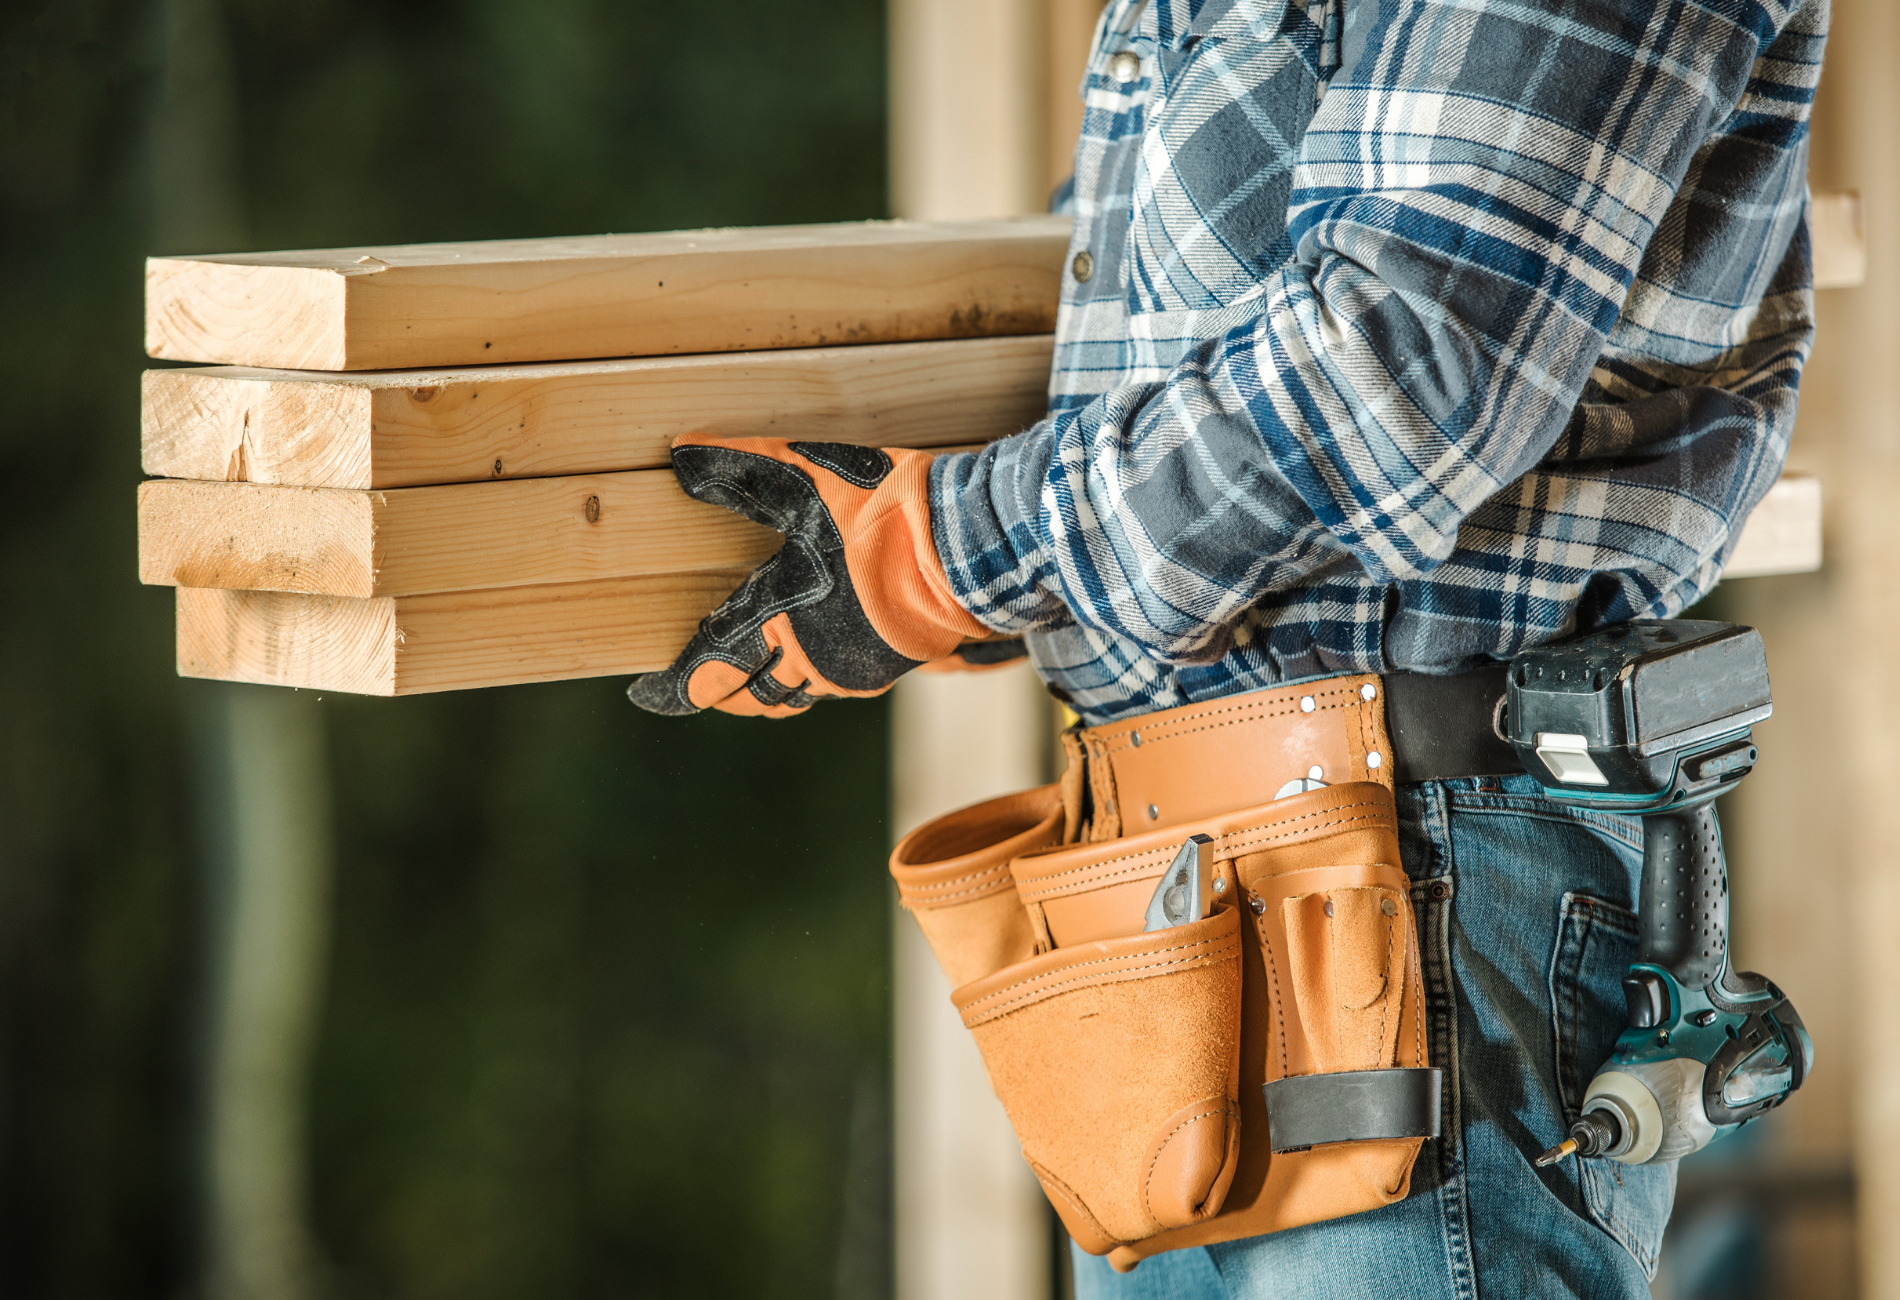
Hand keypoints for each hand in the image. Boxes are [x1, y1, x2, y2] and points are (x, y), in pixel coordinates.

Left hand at [628, 437, 996, 716]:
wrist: (970, 547)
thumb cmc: (885, 513)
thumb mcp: (805, 475)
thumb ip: (742, 467)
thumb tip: (680, 455)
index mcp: (778, 620)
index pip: (711, 671)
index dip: (677, 687)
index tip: (649, 694)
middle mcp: (809, 658)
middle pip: (751, 695)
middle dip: (721, 690)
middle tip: (700, 682)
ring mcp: (852, 669)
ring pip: (793, 696)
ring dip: (765, 688)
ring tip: (751, 673)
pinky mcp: (889, 665)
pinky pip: (832, 685)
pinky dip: (808, 678)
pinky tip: (812, 655)